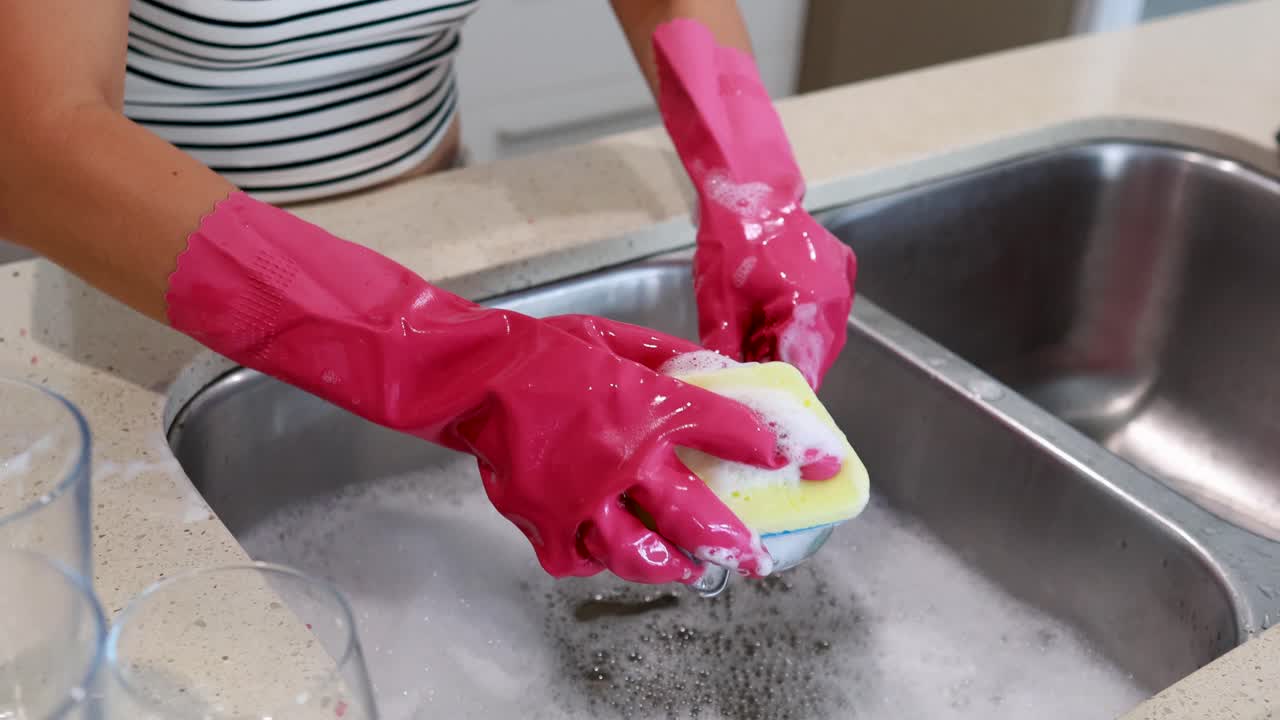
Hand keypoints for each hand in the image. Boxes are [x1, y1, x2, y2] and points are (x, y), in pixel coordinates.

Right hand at [166, 193, 821, 584]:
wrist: (474, 373)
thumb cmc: (545, 352)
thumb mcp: (618, 341)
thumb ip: (671, 363)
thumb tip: (716, 378)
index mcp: (643, 406)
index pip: (722, 430)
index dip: (766, 447)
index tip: (798, 461)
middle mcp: (621, 460)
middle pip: (692, 513)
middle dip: (731, 539)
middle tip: (754, 558)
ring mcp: (581, 497)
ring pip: (637, 550)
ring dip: (672, 564)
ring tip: (693, 570)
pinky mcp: (543, 519)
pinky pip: (578, 556)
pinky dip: (599, 561)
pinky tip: (613, 555)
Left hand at [652, 19, 856, 388]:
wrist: (749, 183)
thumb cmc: (730, 240)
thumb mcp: (719, 306)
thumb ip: (728, 354)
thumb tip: (727, 391)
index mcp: (809, 312)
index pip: (801, 376)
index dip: (780, 397)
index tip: (762, 413)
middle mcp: (836, 304)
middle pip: (812, 360)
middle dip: (781, 371)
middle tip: (750, 380)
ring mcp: (843, 288)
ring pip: (818, 340)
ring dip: (791, 349)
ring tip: (756, 348)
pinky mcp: (842, 273)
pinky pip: (822, 314)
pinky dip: (799, 324)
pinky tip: (771, 320)